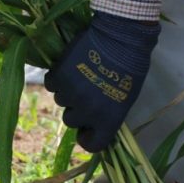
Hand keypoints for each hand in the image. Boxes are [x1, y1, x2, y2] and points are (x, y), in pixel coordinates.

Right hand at [44, 12, 159, 151]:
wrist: (120, 37)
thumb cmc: (131, 65)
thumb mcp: (127, 97)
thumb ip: (108, 112)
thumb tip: (95, 119)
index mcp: (108, 120)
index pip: (92, 144)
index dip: (87, 137)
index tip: (87, 128)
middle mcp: (87, 112)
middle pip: (71, 120)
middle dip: (76, 108)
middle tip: (85, 92)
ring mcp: (71, 95)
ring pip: (60, 100)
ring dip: (68, 90)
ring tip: (81, 73)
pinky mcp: (59, 76)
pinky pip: (51, 83)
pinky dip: (58, 77)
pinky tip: (69, 66)